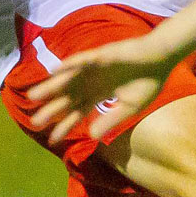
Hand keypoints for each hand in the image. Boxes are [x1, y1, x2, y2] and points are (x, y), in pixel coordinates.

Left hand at [25, 39, 177, 142]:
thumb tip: (91, 137)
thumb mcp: (130, 107)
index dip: (65, 125)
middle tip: (34, 122)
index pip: (78, 112)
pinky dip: (69, 65)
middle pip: (68, 97)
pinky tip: (55, 71)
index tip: (52, 140)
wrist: (162, 59)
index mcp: (99, 94)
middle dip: (52, 109)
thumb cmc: (148, 81)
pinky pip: (82, 61)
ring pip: (69, 79)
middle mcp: (92, 82)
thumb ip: (110, 120)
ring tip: (33, 96)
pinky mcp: (102, 56)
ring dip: (51, 87)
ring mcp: (95, 68)